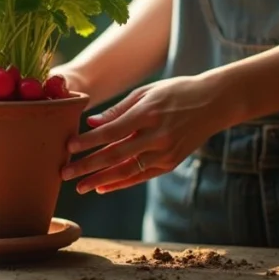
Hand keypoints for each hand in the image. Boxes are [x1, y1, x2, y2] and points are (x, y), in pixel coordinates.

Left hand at [60, 74, 238, 194]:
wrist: (214, 103)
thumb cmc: (175, 92)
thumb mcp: (146, 92)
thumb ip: (118, 110)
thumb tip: (92, 123)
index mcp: (148, 114)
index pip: (112, 132)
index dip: (89, 141)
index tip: (69, 147)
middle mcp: (157, 136)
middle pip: (116, 155)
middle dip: (88, 166)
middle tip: (64, 174)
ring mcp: (166, 152)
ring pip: (127, 170)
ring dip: (101, 180)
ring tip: (79, 187)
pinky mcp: (171, 162)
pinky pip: (141, 176)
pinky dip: (121, 183)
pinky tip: (102, 187)